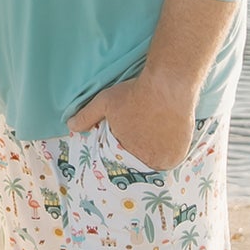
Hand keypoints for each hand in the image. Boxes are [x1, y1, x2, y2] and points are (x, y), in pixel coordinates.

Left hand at [66, 71, 195, 171]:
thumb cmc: (135, 94)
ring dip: (153, 154)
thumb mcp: (105, 102)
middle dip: (136, 153)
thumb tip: (69, 126)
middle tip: (140, 138)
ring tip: (152, 138)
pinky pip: (171, 159)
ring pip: (155, 162)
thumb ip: (86, 116)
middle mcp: (146, 161)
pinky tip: (164, 139)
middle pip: (138, 162)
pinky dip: (167, 152)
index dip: (120, 151)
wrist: (168, 86)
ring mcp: (165, 159)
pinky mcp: (179, 154)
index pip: (119, 160)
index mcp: (125, 153)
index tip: (123, 143)